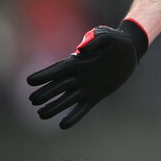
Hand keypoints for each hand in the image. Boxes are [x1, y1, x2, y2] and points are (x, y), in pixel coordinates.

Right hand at [27, 19, 148, 128]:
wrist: (130, 52)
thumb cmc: (116, 40)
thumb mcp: (107, 35)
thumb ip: (95, 39)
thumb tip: (81, 49)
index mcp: (78, 61)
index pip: (58, 70)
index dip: (44, 75)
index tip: (30, 81)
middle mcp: (79, 76)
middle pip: (58, 86)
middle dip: (45, 93)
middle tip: (33, 100)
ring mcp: (86, 87)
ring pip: (66, 99)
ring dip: (54, 107)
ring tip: (41, 115)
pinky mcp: (96, 96)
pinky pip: (82, 108)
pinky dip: (73, 117)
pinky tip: (63, 125)